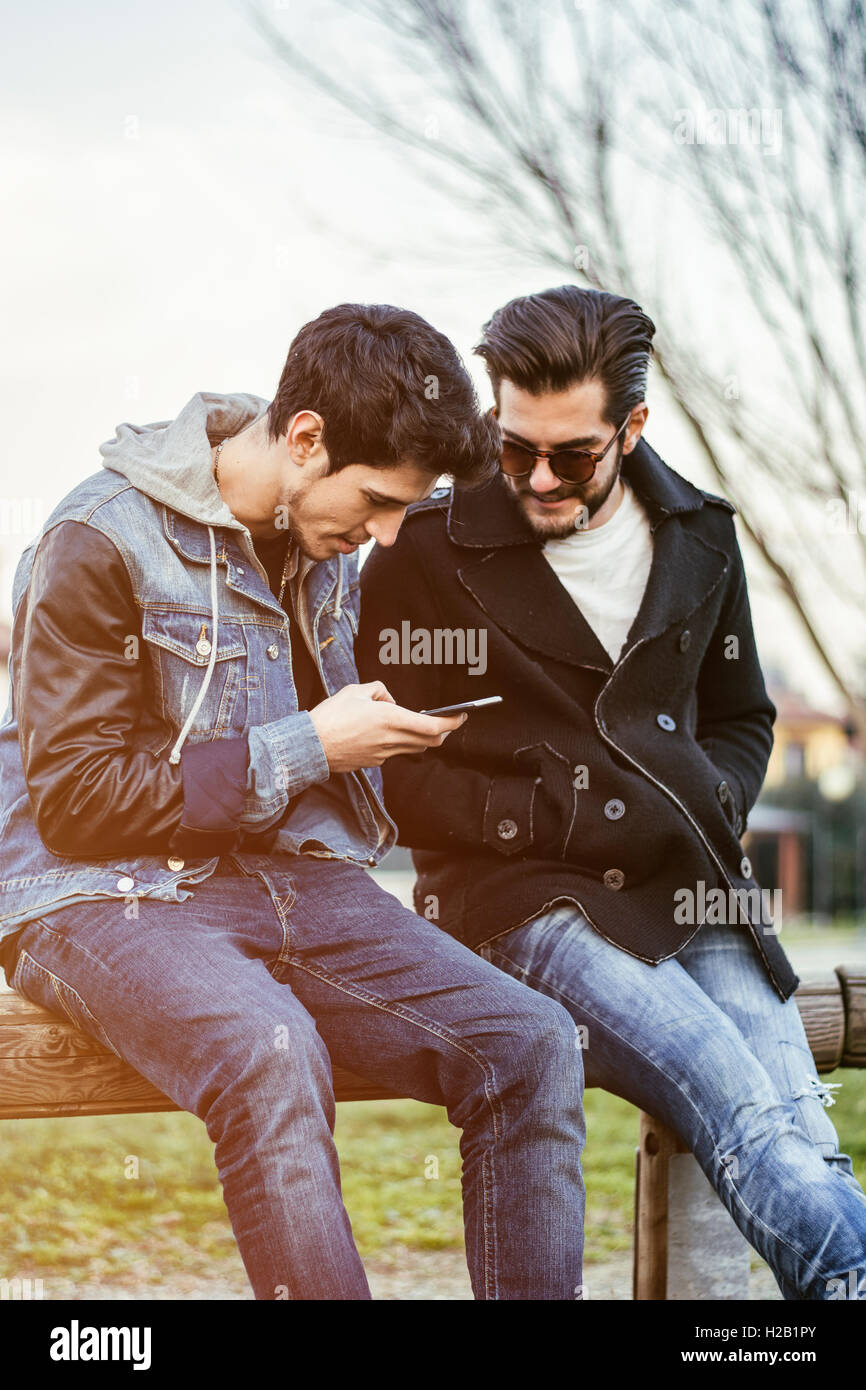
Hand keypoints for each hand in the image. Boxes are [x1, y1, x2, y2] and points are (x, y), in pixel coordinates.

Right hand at [309, 681, 465, 772]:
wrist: (311, 746)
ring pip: (415, 748)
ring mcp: (384, 753)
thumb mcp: (355, 690)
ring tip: (419, 724)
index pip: (432, 726)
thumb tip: (390, 700)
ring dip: (422, 738)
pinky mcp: (374, 762)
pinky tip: (389, 733)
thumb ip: (379, 690)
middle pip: (430, 741)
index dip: (452, 722)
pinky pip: (395, 752)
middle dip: (444, 732)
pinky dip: (400, 742)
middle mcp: (391, 739)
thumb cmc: (331, 716)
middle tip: (448, 722)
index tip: (462, 716)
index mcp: (390, 718)